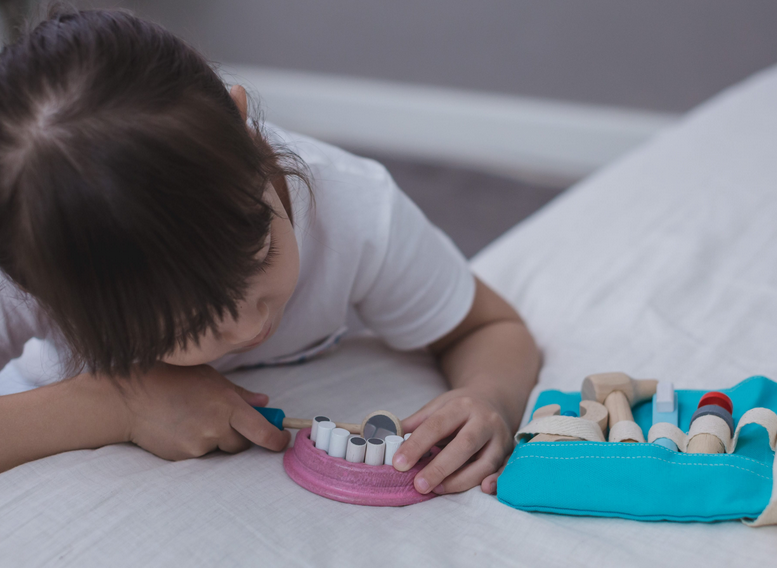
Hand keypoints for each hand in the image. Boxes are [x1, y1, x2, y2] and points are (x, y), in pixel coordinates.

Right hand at [117, 363, 289, 460]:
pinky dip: (197, 444)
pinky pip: (201, 455)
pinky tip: (181, 428)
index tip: (282, 440)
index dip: (276, 439)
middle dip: (240, 435)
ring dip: (216, 439)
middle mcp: (216, 426)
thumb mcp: (210, 379)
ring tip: (194, 418)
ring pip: (220, 450)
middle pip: (243, 444)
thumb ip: (239, 394)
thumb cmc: (173, 380)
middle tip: (222, 420)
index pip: (262, 431)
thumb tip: (264, 402)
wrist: (132, 398)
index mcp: (227, 405)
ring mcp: (199, 444)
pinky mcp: (184, 457)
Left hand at [392, 388, 513, 494]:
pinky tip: (482, 490)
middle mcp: (484, 420)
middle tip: (418, 484)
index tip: (398, 463)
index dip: (417, 445)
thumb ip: (415, 424)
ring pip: (485, 463)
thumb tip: (385, 437)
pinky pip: (505, 470)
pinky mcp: (509, 453)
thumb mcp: (437, 407)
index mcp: (462, 406)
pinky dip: (496, 481)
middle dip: (440, 467)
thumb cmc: (459, 407)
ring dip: (461, 480)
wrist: (494, 399)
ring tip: (436, 489)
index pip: (437, 425)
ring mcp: (500, 438)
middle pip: (464, 445)